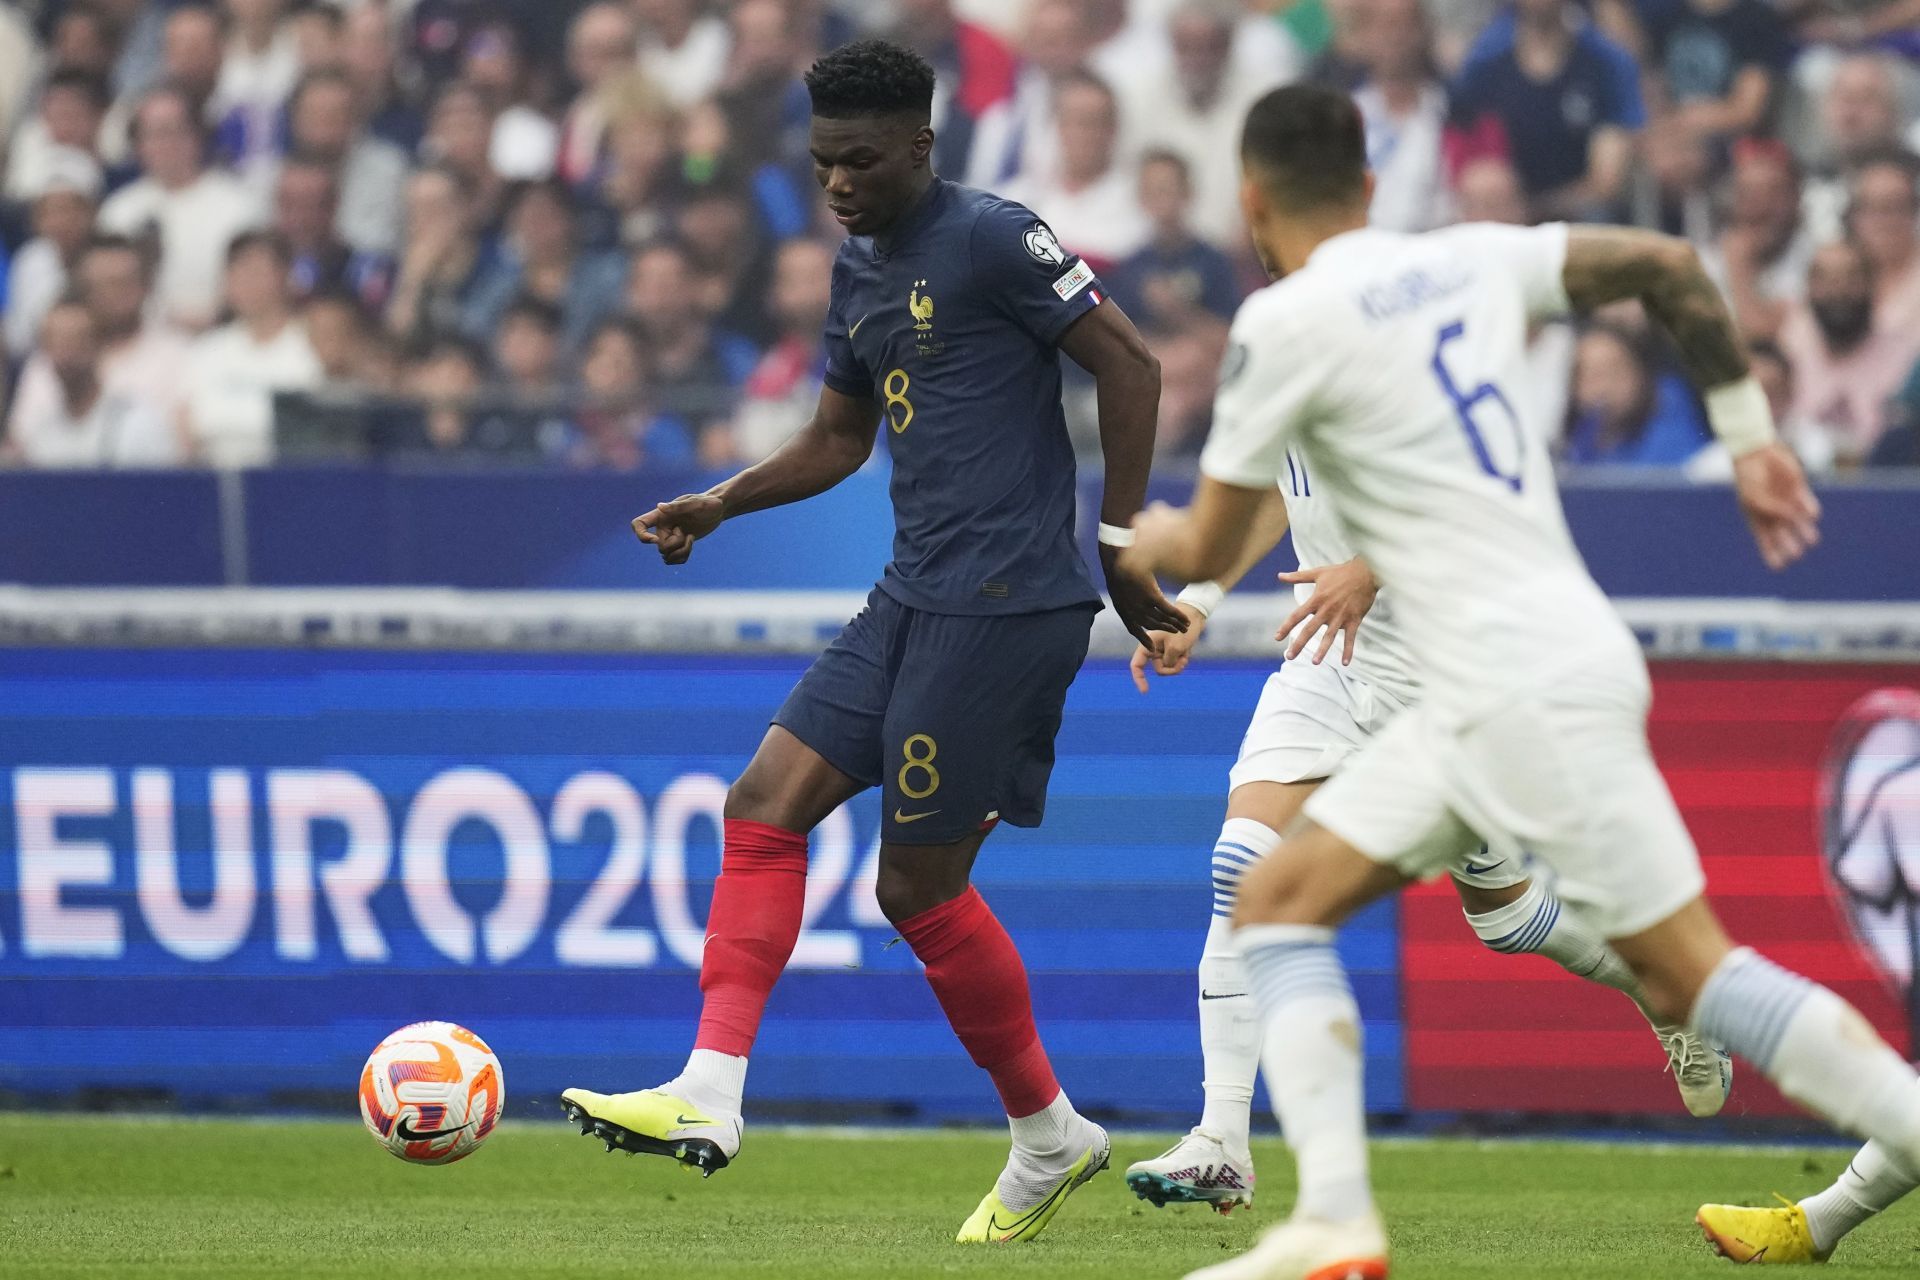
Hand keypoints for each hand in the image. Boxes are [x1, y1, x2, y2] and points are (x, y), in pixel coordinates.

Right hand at [633, 492, 725, 564]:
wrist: (718, 509)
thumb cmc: (706, 503)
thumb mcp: (694, 504)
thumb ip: (677, 506)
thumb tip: (660, 507)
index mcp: (661, 516)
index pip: (639, 524)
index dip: (642, 535)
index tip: (656, 539)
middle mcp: (662, 528)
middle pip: (660, 547)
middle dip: (676, 544)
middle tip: (686, 532)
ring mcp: (670, 537)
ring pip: (667, 556)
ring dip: (682, 552)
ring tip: (691, 539)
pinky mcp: (679, 545)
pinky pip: (675, 560)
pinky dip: (683, 556)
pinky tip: (691, 544)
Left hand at [1100, 540, 1189, 647]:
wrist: (1119, 552)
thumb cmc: (1120, 562)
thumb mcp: (1120, 581)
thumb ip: (1127, 592)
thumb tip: (1133, 594)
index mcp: (1121, 607)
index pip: (1132, 628)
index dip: (1142, 638)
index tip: (1151, 647)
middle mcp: (1130, 609)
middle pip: (1151, 625)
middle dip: (1165, 630)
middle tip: (1176, 634)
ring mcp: (1140, 603)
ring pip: (1161, 619)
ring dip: (1174, 624)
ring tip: (1185, 627)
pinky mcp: (1150, 595)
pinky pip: (1167, 610)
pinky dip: (1177, 616)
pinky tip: (1186, 619)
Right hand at [1129, 603, 1207, 691]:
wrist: (1194, 617)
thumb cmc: (1183, 629)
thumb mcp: (1176, 646)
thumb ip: (1169, 661)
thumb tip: (1169, 668)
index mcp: (1148, 644)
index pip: (1137, 664)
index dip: (1138, 679)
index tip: (1145, 691)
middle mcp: (1153, 649)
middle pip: (1159, 669)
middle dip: (1172, 669)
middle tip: (1183, 663)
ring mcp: (1163, 652)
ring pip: (1168, 668)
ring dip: (1179, 665)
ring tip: (1186, 656)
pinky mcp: (1172, 653)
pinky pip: (1175, 665)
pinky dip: (1182, 661)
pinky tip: (1187, 653)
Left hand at [1275, 557, 1378, 664]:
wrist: (1366, 572)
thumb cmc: (1340, 572)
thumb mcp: (1317, 573)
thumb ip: (1297, 577)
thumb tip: (1279, 575)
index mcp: (1316, 600)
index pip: (1297, 616)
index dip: (1286, 627)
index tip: (1277, 637)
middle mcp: (1327, 610)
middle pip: (1310, 630)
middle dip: (1299, 644)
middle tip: (1289, 656)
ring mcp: (1341, 616)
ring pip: (1329, 636)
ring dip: (1322, 650)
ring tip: (1314, 662)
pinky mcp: (1354, 620)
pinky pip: (1350, 638)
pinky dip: (1348, 650)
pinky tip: (1345, 663)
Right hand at [1732, 443, 1820, 569]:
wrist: (1755, 454)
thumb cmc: (1748, 479)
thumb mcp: (1754, 498)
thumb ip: (1772, 509)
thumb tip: (1793, 517)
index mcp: (1757, 518)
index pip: (1765, 541)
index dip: (1771, 554)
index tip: (1778, 567)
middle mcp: (1773, 512)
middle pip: (1783, 534)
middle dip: (1789, 545)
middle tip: (1796, 555)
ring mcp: (1786, 501)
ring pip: (1798, 521)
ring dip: (1804, 531)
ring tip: (1812, 541)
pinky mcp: (1797, 489)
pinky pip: (1806, 502)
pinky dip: (1809, 509)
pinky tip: (1812, 516)